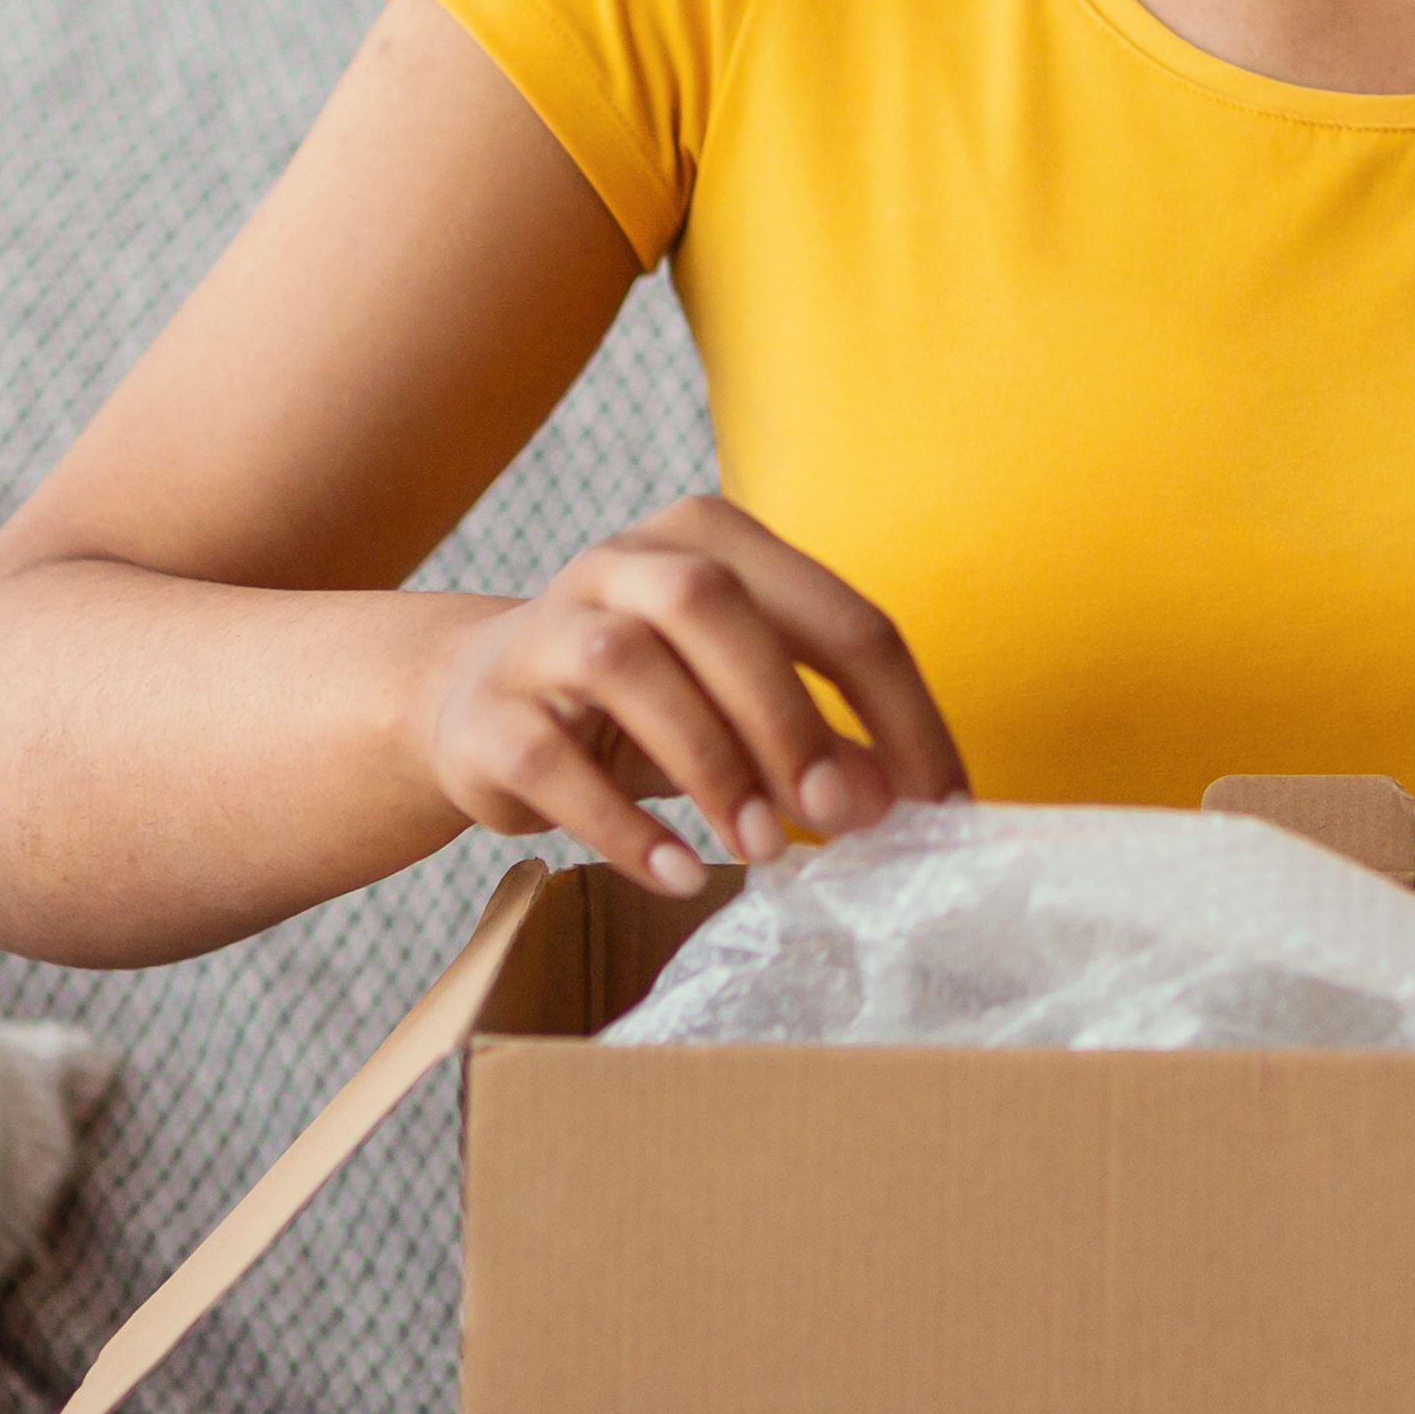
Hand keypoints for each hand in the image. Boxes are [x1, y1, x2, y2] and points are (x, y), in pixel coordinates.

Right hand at [416, 497, 968, 897]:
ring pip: (629, 665)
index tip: (939, 804)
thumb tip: (895, 800)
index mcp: (709, 540)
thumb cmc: (646, 702)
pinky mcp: (490, 712)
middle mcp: (624, 562)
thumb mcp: (743, 703)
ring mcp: (545, 629)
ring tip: (760, 849)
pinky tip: (678, 873)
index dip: (898, 710)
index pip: (832, 611)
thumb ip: (821, 738)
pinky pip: (553, 762)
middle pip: (713, 604)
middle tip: (837, 816)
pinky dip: (623, 826)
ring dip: (710, 764)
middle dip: (788, 715)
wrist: (475, 702)